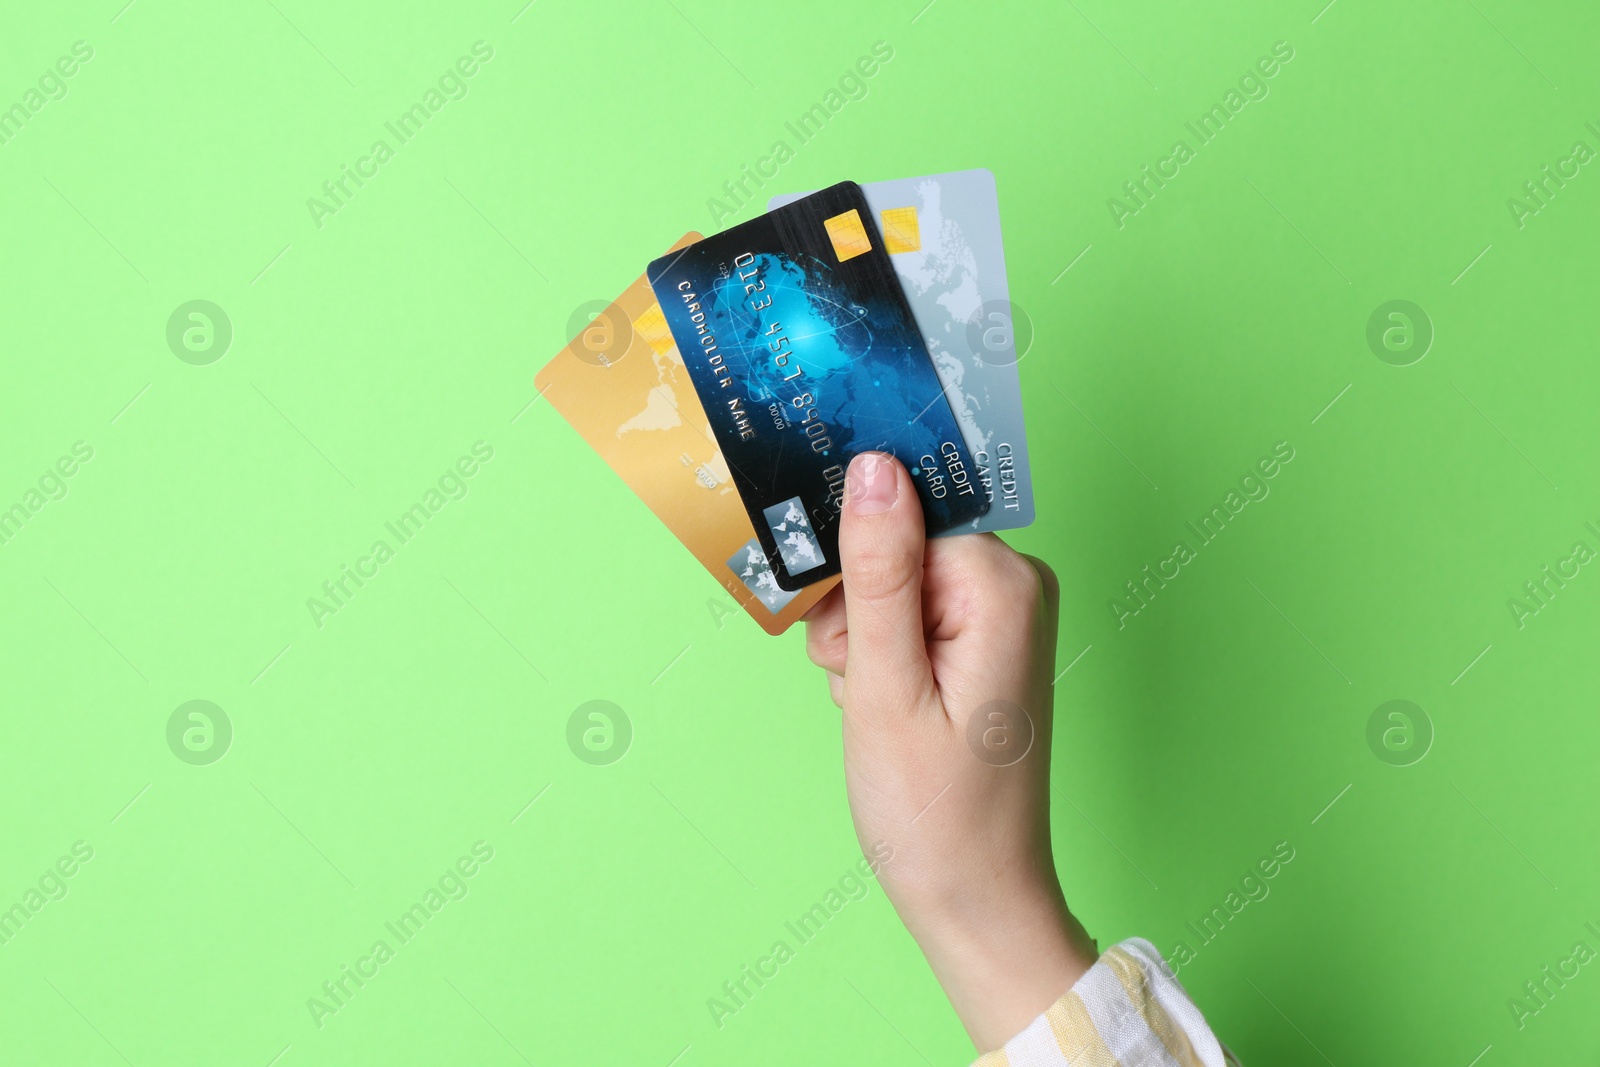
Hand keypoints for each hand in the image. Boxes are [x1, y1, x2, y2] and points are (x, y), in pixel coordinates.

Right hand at [803, 452, 1098, 1051]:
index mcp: (1003, 585)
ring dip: (859, 635)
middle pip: (898, 540)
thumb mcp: (885, 686)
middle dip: (854, 601)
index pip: (905, 509)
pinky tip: (880, 704)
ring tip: (871, 702)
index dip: (854, 556)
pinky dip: (877, 656)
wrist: (974, 899)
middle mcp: (1014, 587)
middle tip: (856, 674)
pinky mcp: (982, 645)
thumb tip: (874, 467)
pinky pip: (907, 614)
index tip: (832, 610)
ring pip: (891, 579)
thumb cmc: (935, 812)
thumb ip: (878, 571)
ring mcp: (1001, 617)